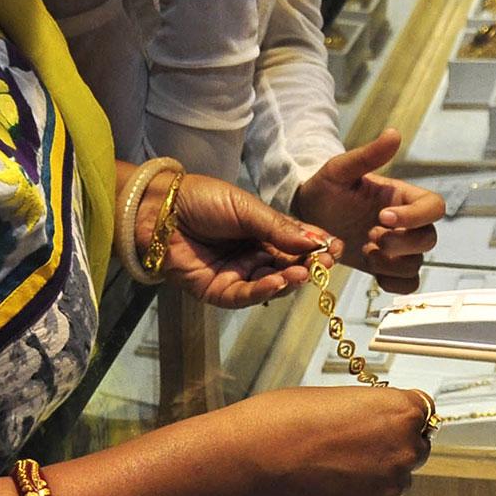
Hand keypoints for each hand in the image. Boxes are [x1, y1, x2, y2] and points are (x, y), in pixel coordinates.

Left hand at [139, 168, 342, 308]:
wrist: (159, 209)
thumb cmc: (202, 199)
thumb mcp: (247, 208)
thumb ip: (278, 228)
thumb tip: (315, 242)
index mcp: (262, 231)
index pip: (296, 243)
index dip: (316, 247)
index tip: (336, 248)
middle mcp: (252, 255)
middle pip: (288, 266)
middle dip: (308, 265)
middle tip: (325, 263)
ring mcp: (236, 274)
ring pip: (271, 284)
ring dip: (290, 279)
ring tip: (305, 272)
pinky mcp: (216, 291)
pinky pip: (245, 296)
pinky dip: (264, 291)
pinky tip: (280, 281)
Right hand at [226, 384, 430, 495]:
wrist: (259, 458)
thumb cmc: (290, 419)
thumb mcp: (341, 399)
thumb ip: (373, 413)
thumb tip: (379, 427)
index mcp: (403, 412)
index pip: (422, 417)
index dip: (401, 422)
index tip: (384, 427)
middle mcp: (406, 451)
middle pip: (412, 452)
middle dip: (390, 453)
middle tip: (352, 453)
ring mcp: (391, 489)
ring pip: (392, 485)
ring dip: (372, 482)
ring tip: (329, 474)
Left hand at [291, 131, 445, 292]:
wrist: (307, 215)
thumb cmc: (325, 189)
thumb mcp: (340, 170)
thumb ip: (368, 156)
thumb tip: (394, 133)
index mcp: (401, 197)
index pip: (434, 207)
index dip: (416, 216)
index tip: (383, 217)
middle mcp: (405, 223)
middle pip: (429, 238)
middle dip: (402, 243)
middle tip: (370, 236)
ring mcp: (396, 248)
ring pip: (417, 263)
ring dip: (393, 263)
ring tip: (365, 251)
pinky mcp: (385, 267)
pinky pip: (407, 283)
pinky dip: (394, 283)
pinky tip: (372, 269)